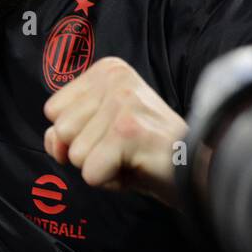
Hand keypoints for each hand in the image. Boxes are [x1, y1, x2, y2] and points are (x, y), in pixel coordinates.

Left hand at [42, 56, 186, 206]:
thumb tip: (54, 139)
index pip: (53, 110)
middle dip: (88, 152)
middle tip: (125, 150)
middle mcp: (114, 78)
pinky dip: (110, 181)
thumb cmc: (145, 153)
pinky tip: (137, 168)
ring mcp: (123, 102)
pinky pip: (90, 172)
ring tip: (132, 158)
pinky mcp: (128, 130)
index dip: (78, 135)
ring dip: (101, 167)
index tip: (115, 135)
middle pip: (61, 131)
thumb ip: (64, 132)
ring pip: (74, 154)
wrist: (199, 169)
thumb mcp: (98, 134)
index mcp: (107, 70)